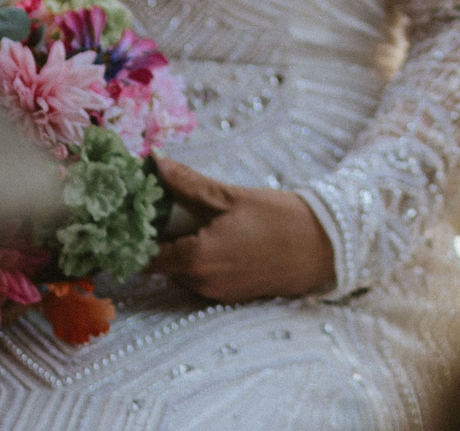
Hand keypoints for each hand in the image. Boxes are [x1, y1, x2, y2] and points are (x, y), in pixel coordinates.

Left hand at [151, 157, 337, 302]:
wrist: (323, 248)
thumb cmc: (278, 218)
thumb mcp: (231, 196)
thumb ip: (187, 183)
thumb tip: (154, 162)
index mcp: (196, 258)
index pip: (145, 256)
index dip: (137, 236)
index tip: (138, 214)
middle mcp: (200, 283)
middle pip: (163, 263)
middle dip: (163, 238)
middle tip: (169, 208)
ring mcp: (216, 293)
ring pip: (182, 271)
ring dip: (183, 249)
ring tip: (199, 220)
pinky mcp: (230, 296)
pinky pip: (202, 278)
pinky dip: (201, 260)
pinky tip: (219, 237)